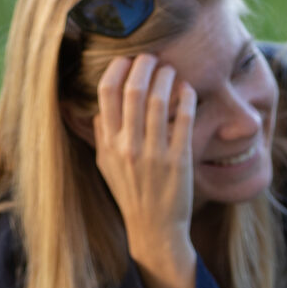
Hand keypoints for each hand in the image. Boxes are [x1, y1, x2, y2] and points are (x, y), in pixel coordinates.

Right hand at [93, 54, 201, 287]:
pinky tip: (188, 89)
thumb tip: (98, 109)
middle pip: (134, 90)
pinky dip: (186, 98)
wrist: (154, 229)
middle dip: (144, 65)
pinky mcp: (178, 160)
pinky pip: (183, 118)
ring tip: (171, 70)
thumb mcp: (106, 166)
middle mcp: (128, 147)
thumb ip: (101, 136)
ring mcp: (154, 153)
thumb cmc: (131, 194)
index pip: (107, 93)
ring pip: (160, 99)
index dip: (118, 68)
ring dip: (166, 76)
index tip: (128, 60)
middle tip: (153, 58)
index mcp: (108, 145)